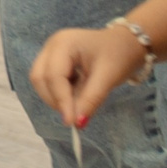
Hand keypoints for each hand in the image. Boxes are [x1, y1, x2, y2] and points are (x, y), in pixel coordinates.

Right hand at [30, 25, 147, 130]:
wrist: (126, 43)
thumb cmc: (119, 56)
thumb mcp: (108, 78)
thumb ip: (91, 99)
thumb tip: (77, 124)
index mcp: (63, 43)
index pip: (54, 76)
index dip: (61, 100)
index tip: (71, 123)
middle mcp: (51, 46)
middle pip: (39, 77)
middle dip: (54, 99)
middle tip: (74, 115)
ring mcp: (50, 52)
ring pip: (40, 81)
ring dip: (56, 97)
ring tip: (79, 102)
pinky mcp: (53, 61)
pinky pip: (48, 81)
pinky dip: (60, 93)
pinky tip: (77, 93)